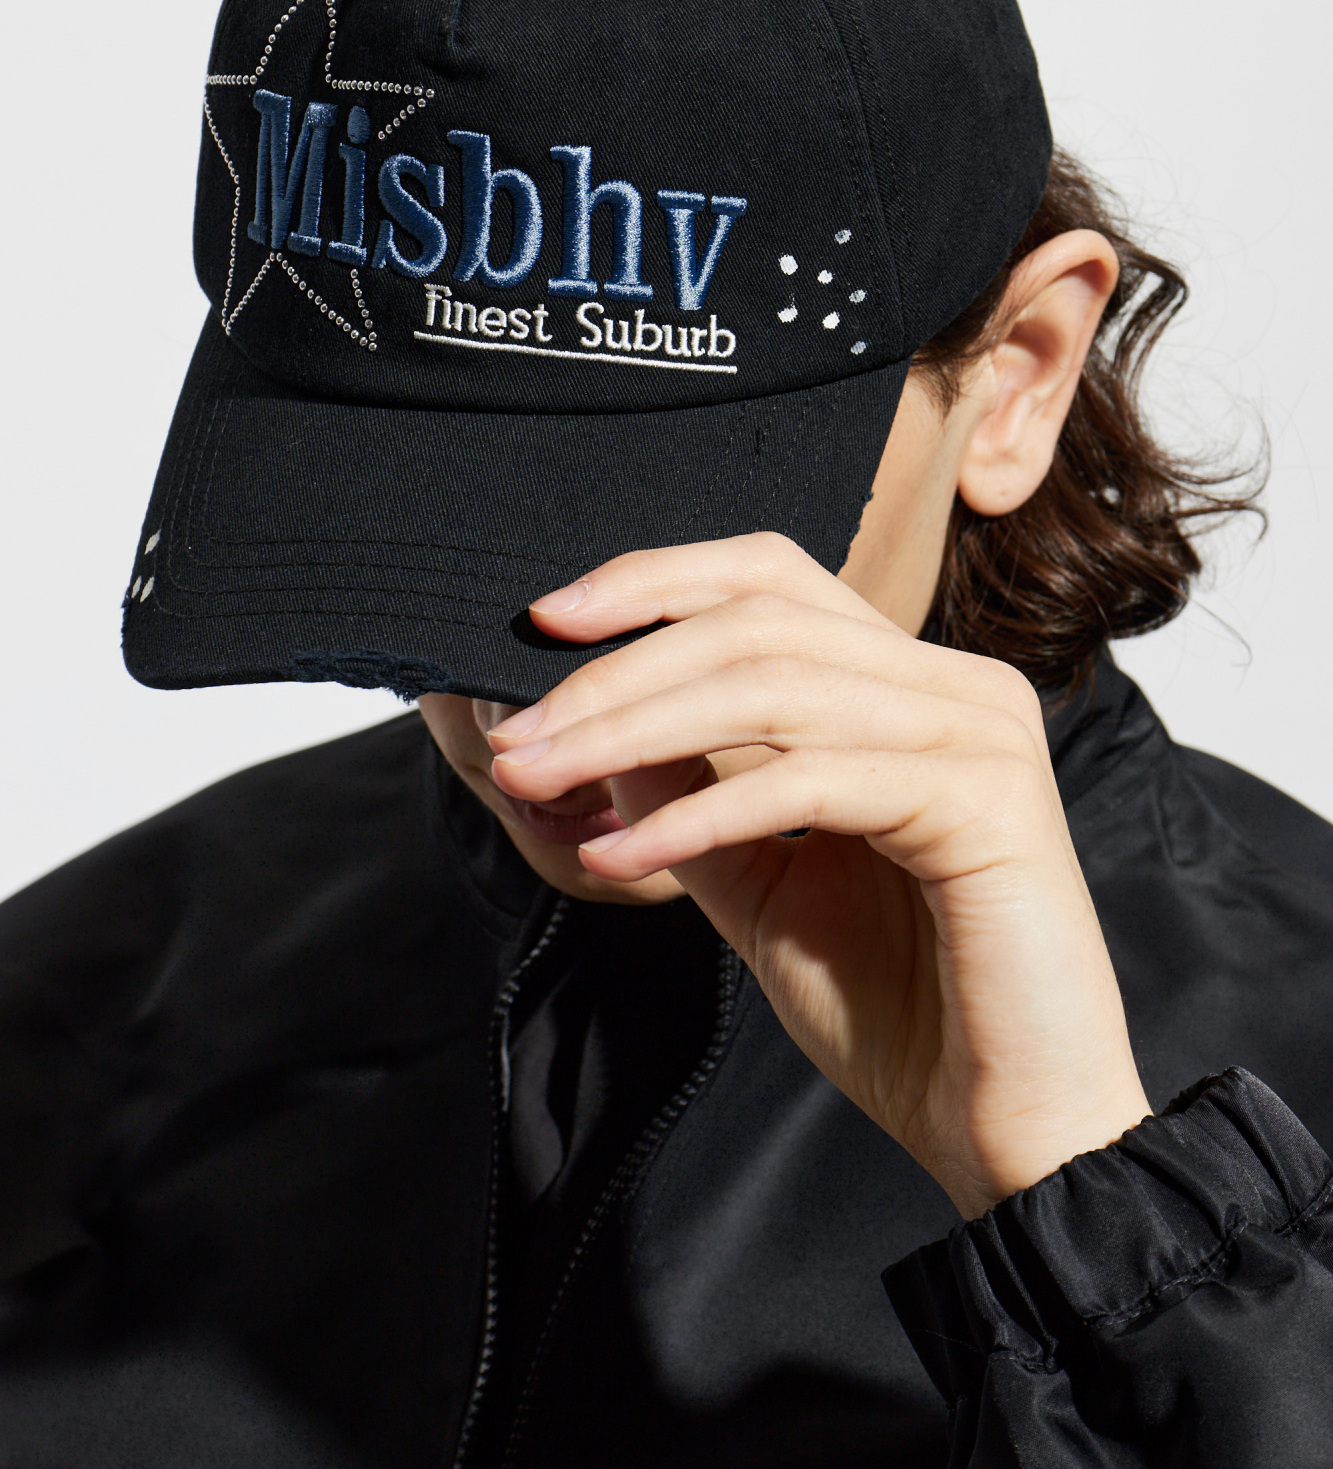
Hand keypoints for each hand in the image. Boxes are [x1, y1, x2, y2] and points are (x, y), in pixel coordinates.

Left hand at [488, 533, 1150, 1219]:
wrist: (1009, 1136)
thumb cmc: (900, 1011)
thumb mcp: (761, 882)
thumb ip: (690, 792)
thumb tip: (589, 719)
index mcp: (913, 686)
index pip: (771, 578)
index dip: (654, 582)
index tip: (544, 622)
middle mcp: (958, 686)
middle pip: (758, 621)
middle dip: (617, 673)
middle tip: (516, 734)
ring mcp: (980, 735)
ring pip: (773, 684)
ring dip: (634, 730)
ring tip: (539, 777)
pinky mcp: (989, 802)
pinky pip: (810, 780)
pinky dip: (700, 812)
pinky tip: (623, 857)